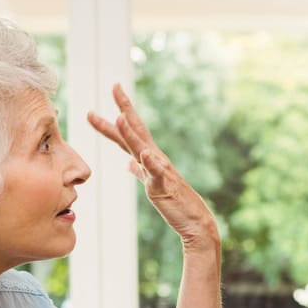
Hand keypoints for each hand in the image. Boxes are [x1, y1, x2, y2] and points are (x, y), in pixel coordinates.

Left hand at [87, 84, 217, 248]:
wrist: (194, 221)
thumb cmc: (174, 202)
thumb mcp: (151, 183)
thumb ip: (139, 171)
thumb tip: (128, 163)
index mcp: (148, 157)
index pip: (130, 131)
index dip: (117, 114)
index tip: (113, 90)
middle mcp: (154, 158)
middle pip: (135, 130)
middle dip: (124, 108)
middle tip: (115, 86)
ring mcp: (159, 171)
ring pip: (142, 148)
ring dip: (131, 133)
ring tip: (119, 117)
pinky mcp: (164, 187)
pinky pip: (157, 173)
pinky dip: (150, 163)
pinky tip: (144, 154)